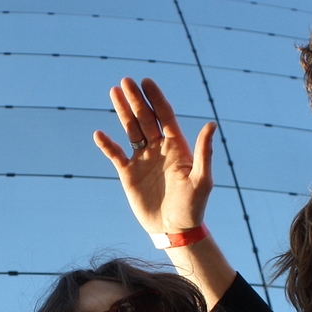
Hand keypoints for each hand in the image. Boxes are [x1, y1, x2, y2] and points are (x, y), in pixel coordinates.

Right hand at [93, 77, 215, 235]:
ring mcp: (143, 159)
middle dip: (135, 100)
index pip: (165, 116)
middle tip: (125, 81)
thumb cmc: (193, 206)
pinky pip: (115, 154)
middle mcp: (158, 148)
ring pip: (130, 129)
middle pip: (145, 118)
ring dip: (122, 112)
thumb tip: (211, 124)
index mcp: (177, 146)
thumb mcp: (202, 180)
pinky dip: (107, 144)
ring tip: (113, 92)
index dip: (156, 98)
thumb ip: (204, 152)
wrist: (175, 229)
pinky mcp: (129, 173)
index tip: (146, 82)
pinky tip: (99, 134)